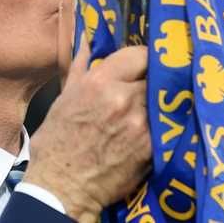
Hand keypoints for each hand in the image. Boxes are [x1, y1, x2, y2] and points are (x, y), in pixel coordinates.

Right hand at [25, 40, 150, 222]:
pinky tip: (155, 126)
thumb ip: (81, 65)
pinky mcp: (151, 146)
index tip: (144, 63)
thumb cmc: (58, 140)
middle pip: (155, 75)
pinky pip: (165, 124)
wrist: (62, 186)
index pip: (139, 54)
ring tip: (153, 106)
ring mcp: (140, 123)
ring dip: (158, 101)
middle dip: (153, 79)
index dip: (144, 58)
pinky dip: (161, 123)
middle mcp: (123, 98)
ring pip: (162, 100)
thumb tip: (87, 38)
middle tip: (149, 85)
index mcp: (99, 82)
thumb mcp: (65, 96)